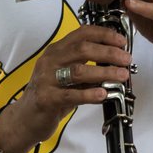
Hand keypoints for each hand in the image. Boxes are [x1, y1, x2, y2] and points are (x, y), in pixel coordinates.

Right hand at [7, 25, 130, 143]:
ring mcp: (46, 79)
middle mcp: (50, 61)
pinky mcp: (46, 99)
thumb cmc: (51, 95)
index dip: (103, 34)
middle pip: (82, 49)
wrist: (26, 118)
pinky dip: (89, 94)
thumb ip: (85, 67)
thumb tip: (115, 61)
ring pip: (78, 71)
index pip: (81, 34)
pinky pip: (71, 95)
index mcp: (56, 51)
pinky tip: (103, 94)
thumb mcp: (66, 76)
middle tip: (126, 58)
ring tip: (121, 76)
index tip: (121, 41)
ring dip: (104, 72)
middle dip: (108, 52)